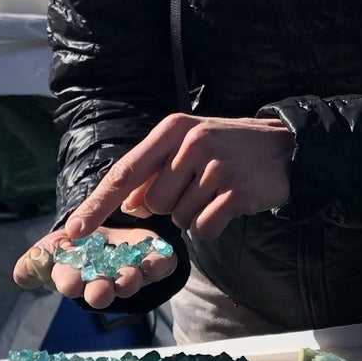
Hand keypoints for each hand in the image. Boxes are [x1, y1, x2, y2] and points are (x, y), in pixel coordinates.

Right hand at [13, 223, 176, 311]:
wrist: (107, 225)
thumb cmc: (72, 245)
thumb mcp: (49, 247)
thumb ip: (36, 261)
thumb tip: (22, 274)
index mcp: (76, 277)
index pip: (69, 280)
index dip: (69, 282)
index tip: (70, 283)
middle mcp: (104, 280)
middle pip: (102, 288)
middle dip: (101, 291)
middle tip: (100, 292)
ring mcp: (131, 272)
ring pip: (131, 280)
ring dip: (129, 280)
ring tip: (128, 279)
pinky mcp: (154, 261)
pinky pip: (160, 265)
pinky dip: (160, 264)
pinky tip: (159, 260)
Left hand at [67, 113, 293, 244]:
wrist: (286, 147)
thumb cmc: (229, 148)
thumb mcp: (189, 145)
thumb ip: (155, 170)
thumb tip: (126, 204)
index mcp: (173, 130)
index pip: (125, 172)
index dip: (98, 204)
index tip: (75, 230)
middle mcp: (192, 144)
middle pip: (154, 203)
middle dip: (170, 206)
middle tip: (198, 187)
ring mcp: (215, 167)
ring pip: (180, 218)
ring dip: (195, 214)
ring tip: (218, 191)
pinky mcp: (236, 191)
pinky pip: (205, 227)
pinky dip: (213, 224)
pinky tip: (229, 204)